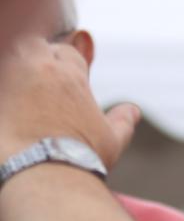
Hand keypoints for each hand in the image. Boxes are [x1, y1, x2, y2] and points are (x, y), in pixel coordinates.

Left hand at [0, 38, 139, 168]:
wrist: (44, 175)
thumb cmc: (81, 159)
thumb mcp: (113, 139)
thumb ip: (123, 120)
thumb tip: (133, 111)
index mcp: (70, 74)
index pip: (67, 51)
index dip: (67, 64)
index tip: (64, 83)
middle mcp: (38, 67)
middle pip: (34, 45)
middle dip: (39, 57)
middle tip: (40, 85)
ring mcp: (8, 78)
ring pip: (11, 56)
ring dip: (17, 71)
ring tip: (25, 97)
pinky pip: (1, 84)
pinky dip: (6, 90)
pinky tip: (11, 108)